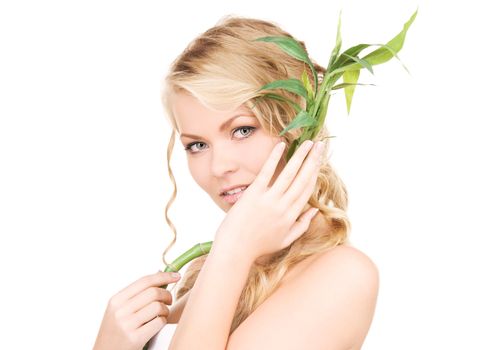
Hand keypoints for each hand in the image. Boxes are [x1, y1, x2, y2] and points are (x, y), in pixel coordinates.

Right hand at [93, 271, 180, 349]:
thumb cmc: (117, 329)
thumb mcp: (119, 309)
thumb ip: (136, 293)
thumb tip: (160, 273)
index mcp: (116, 300)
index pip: (145, 281)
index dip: (163, 276)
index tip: (177, 275)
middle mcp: (120, 311)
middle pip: (154, 292)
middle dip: (167, 294)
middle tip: (169, 300)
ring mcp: (127, 325)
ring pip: (158, 306)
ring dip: (166, 309)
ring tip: (162, 314)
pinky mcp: (135, 338)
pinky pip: (159, 322)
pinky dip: (163, 321)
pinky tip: (158, 323)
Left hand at [214, 139, 323, 261]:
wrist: (235, 250)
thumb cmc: (258, 246)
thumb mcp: (285, 240)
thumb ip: (302, 225)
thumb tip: (314, 210)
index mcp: (291, 216)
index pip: (307, 190)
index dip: (315, 173)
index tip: (319, 160)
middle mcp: (284, 207)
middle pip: (303, 179)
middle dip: (313, 160)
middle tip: (320, 145)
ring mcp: (269, 200)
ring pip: (290, 174)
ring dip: (300, 156)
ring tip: (308, 142)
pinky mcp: (254, 194)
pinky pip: (267, 173)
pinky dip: (274, 158)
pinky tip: (281, 145)